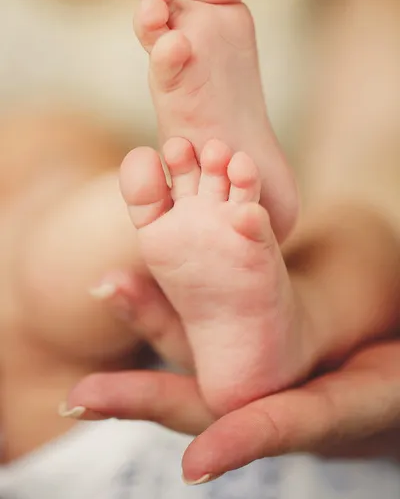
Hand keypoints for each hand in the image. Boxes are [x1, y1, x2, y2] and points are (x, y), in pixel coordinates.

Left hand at [66, 279, 399, 482]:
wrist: (383, 336)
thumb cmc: (394, 364)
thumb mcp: (386, 378)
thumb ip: (365, 386)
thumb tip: (330, 395)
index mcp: (325, 411)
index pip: (284, 428)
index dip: (245, 443)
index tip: (198, 463)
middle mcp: (276, 394)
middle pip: (206, 400)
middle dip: (146, 398)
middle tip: (82, 396)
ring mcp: (254, 363)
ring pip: (196, 348)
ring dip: (150, 321)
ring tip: (107, 286)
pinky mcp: (242, 335)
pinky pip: (202, 321)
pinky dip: (168, 302)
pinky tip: (132, 273)